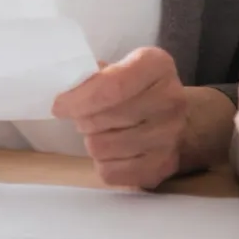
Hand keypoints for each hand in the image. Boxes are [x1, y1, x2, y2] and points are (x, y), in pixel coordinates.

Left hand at [52, 46, 213, 188]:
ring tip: (104, 132)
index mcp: (157, 65)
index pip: (112, 85)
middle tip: (88, 116)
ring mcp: (169, 136)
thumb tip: (66, 92)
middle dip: (84, 118)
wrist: (178, 119)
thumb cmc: (138, 89)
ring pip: (101, 147)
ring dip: (93, 141)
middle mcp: (170, 99)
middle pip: (102, 118)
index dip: (79, 98)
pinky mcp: (162, 166)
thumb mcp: (121, 67)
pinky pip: (110, 172)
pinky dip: (103, 163)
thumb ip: (94, 75)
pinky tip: (114, 151)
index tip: (59, 106)